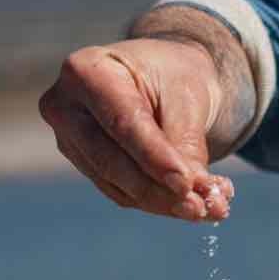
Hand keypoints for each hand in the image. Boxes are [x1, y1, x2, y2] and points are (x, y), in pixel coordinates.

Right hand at [39, 37, 234, 220]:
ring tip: (211, 205)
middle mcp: (66, 107)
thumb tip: (194, 195)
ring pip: (117, 185)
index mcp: (86, 72)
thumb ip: (186, 142)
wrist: (160, 75)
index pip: (122, 124)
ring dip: (165, 202)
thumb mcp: (186, 95)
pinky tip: (192, 203)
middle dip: (159, 190)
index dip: (155, 158)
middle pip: (111, 160)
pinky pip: (121, 193)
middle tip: (202, 207)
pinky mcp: (84, 164)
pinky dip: (159, 202)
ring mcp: (70, 139)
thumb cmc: (172, 74)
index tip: (187, 184)